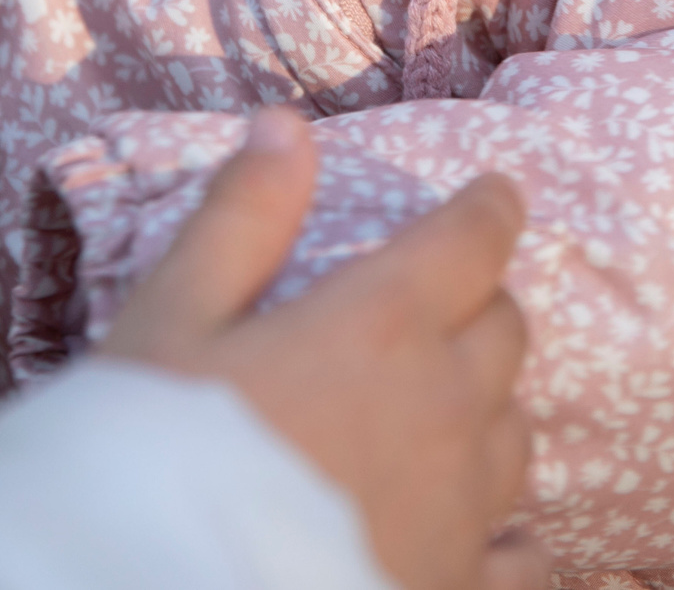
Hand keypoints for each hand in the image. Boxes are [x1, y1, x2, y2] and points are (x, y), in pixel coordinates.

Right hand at [103, 108, 545, 589]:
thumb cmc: (149, 458)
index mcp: (381, 326)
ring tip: (444, 411)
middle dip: (481, 304)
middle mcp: (443, 410)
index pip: (473, 242)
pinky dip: (510, 534)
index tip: (496, 196)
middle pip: (505, 333)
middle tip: (442, 304)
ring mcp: (463, 512)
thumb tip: (286, 126)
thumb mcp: (169, 321)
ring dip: (488, 409)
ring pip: (516, 436)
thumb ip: (239, 221)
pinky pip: (524, 556)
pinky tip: (482, 534)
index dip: (488, 210)